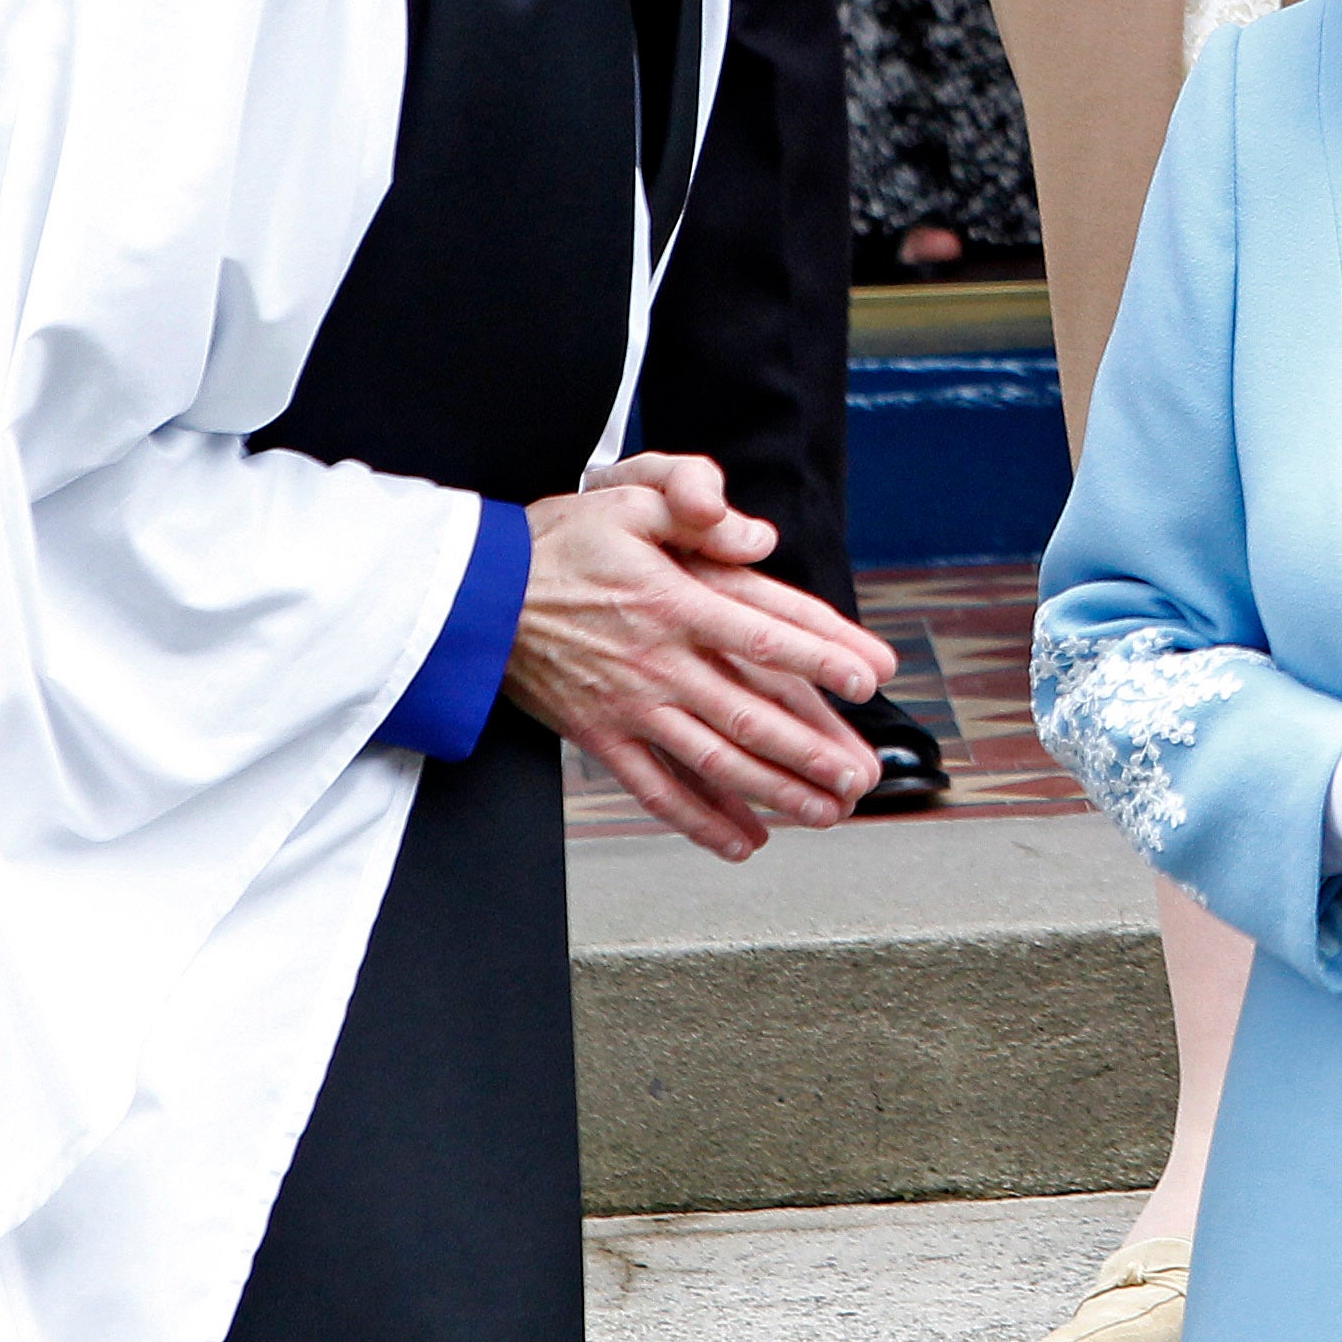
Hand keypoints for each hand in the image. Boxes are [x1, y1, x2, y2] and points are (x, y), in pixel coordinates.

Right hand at [503, 453, 892, 862]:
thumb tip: (758, 535)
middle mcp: (657, 662)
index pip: (763, 634)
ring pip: (712, 762)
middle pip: (748, 715)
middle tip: (861, 775)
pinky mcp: (598, 737)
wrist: (470, 596)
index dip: (822, 656)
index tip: (870, 676)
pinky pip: (655, 789)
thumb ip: (694, 504)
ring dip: (773, 791)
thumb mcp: (627, 499)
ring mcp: (628, 707)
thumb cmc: (559, 542)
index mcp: (672, 601)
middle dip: (811, 749)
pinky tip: (743, 842)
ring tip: (826, 812)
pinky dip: (700, 821)